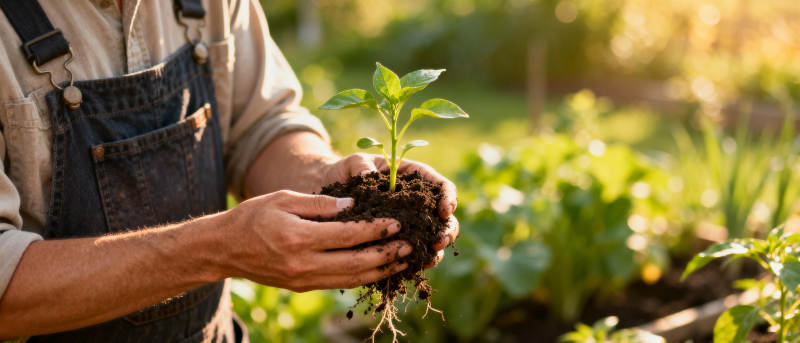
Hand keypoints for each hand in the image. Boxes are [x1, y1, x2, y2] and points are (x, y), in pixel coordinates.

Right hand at [223, 190, 410, 291]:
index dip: (375, 230)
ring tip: (402, 260)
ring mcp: (302, 279)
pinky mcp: (302, 286)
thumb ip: (320, 203)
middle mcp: (302, 263)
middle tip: (410, 245)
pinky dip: (361, 277)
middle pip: (355, 262)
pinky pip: (338, 282)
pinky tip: (378, 268)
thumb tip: (354, 205)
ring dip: (379, 270)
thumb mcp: (283, 198)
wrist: (223, 249)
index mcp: (298, 237)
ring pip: (350, 278)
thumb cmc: (253, 216)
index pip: (347, 235)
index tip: (396, 222)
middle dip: (386, 254)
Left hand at [321, 153, 459, 267]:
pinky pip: (412, 252)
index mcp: (413, 178)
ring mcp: (408, 223)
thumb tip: (365, 176)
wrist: (331, 190)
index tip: (444, 211)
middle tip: (439, 241)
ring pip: (432, 238)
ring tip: (430, 258)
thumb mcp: (352, 163)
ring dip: (436, 250)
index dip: (448, 198)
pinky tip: (414, 268)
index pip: (440, 186)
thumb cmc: (346, 171)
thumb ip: (361, 165)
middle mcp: (416, 202)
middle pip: (444, 216)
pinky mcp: (396, 240)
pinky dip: (416, 261)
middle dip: (447, 229)